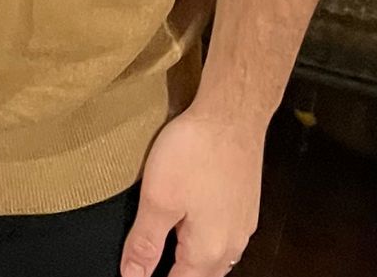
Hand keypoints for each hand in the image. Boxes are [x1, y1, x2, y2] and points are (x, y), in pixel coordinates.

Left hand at [121, 106, 263, 276]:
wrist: (232, 115)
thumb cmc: (195, 152)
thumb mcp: (158, 198)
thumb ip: (145, 242)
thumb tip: (132, 276)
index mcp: (208, 252)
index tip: (137, 274)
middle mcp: (231, 246)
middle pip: (201, 276)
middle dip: (177, 274)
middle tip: (149, 265)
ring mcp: (242, 226)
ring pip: (215, 259)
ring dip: (192, 260)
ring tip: (168, 251)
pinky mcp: (244, 206)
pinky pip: (224, 236)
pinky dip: (205, 240)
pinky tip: (191, 223)